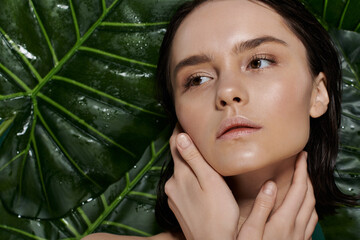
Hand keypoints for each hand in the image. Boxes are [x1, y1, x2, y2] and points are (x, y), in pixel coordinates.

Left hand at [165, 125, 238, 239]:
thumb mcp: (210, 182)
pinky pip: (181, 186)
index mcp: (180, 175)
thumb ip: (194, 159)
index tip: (183, 119)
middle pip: (177, 158)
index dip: (179, 130)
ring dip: (188, 165)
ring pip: (180, 173)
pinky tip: (199, 184)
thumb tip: (179, 137)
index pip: (175, 144)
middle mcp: (172, 185)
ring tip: (202, 160)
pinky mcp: (177, 207)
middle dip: (185, 147)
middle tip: (198, 137)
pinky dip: (188, 180)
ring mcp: (173, 197)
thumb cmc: (218, 213)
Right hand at [238, 151, 317, 239]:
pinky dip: (309, 211)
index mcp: (284, 221)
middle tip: (302, 164)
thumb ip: (261, 207)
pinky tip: (302, 211)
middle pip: (309, 198)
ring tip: (303, 183)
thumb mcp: (249, 231)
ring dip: (310, 194)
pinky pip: (311, 224)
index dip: (301, 170)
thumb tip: (270, 184)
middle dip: (307, 178)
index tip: (302, 155)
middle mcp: (296, 229)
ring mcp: (300, 238)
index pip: (298, 190)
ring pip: (313, 211)